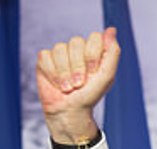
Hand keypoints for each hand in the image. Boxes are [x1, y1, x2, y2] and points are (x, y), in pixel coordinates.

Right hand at [36, 28, 119, 144]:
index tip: (93, 74)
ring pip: (60, 49)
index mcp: (93, 50)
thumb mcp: (107, 76)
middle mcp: (76, 49)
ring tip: (68, 87)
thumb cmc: (90, 95)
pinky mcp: (45, 60)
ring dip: (65, 73)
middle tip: (80, 84)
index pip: (94, 37)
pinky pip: (46, 56)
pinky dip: (52, 74)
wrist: (71, 112)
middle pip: (76, 42)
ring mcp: (60, 53)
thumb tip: (112, 29)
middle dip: (78, 67)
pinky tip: (57, 84)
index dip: (92, 57)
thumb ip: (112, 52)